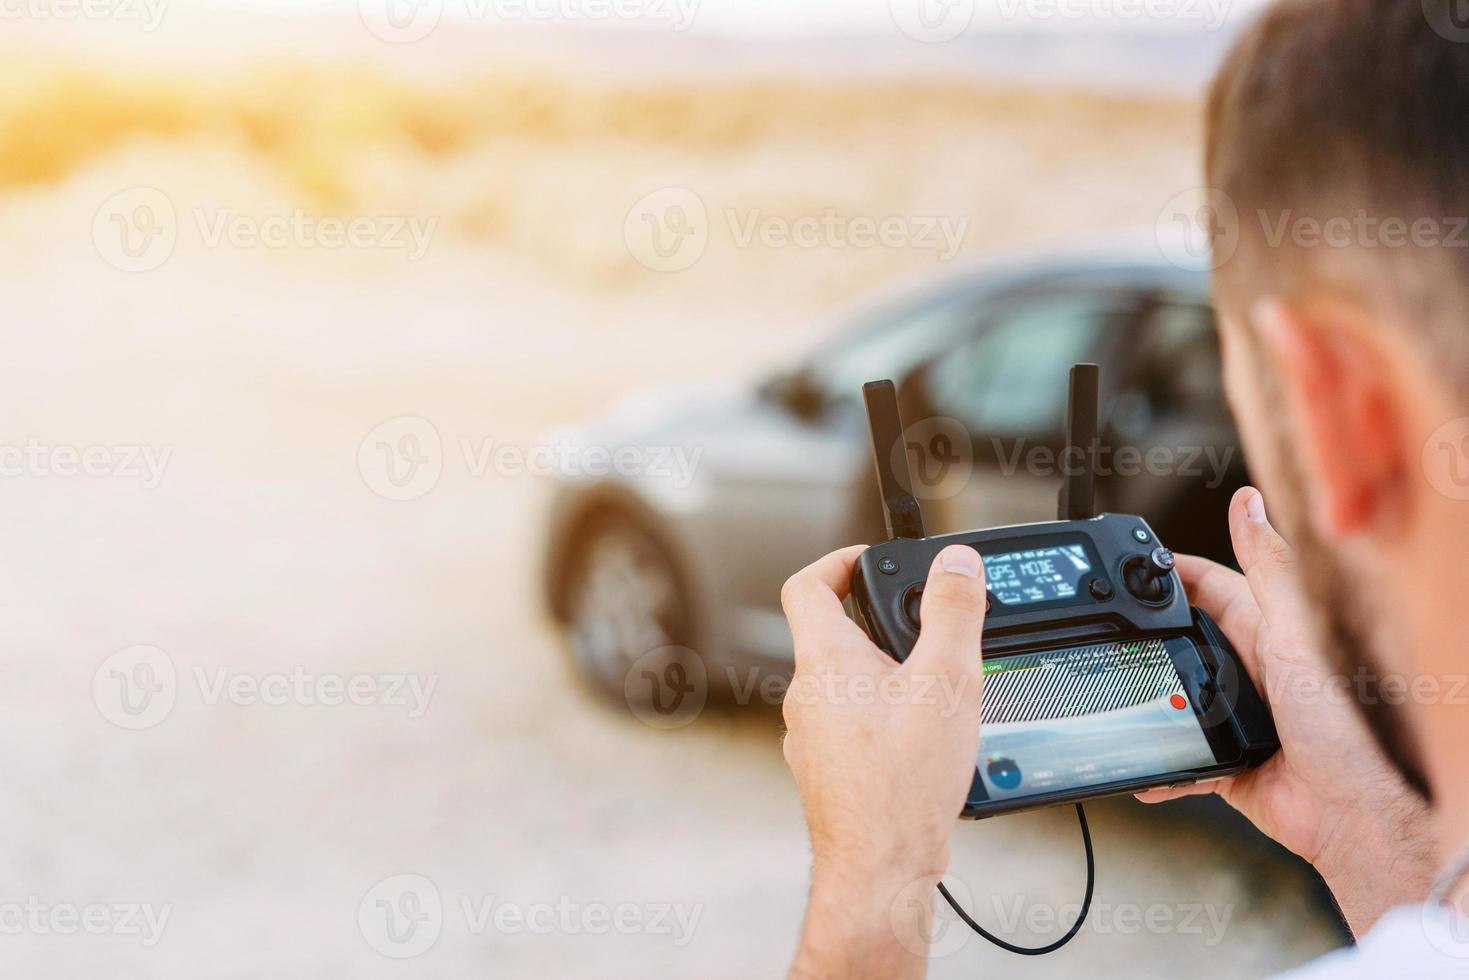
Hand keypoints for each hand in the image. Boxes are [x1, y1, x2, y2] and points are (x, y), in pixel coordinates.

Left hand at [780, 544, 987, 979]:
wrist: (880, 868)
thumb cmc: (901, 783)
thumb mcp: (946, 680)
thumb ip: (953, 613)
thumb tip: (956, 564)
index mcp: (824, 661)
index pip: (808, 585)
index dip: (838, 561)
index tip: (872, 560)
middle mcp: (806, 697)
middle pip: (834, 636)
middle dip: (881, 625)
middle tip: (927, 629)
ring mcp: (813, 739)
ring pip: (847, 687)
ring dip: (887, 678)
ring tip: (937, 690)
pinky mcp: (831, 774)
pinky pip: (854, 730)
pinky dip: (886, 722)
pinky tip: (925, 743)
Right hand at [1136, 487, 1434, 934]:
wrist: (1357, 815)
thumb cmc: (1348, 726)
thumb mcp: (1298, 633)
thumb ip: (1269, 569)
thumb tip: (1250, 502)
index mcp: (1269, 630)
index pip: (1206, 586)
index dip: (1167, 573)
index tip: (1127, 562)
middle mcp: (1253, 670)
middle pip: (1182, 638)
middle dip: (1144, 632)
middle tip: (1101, 626)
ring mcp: (1238, 716)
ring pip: (1175, 695)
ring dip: (1145, 696)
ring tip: (1107, 689)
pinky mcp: (1228, 762)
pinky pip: (1179, 757)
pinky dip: (1156, 762)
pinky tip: (1137, 762)